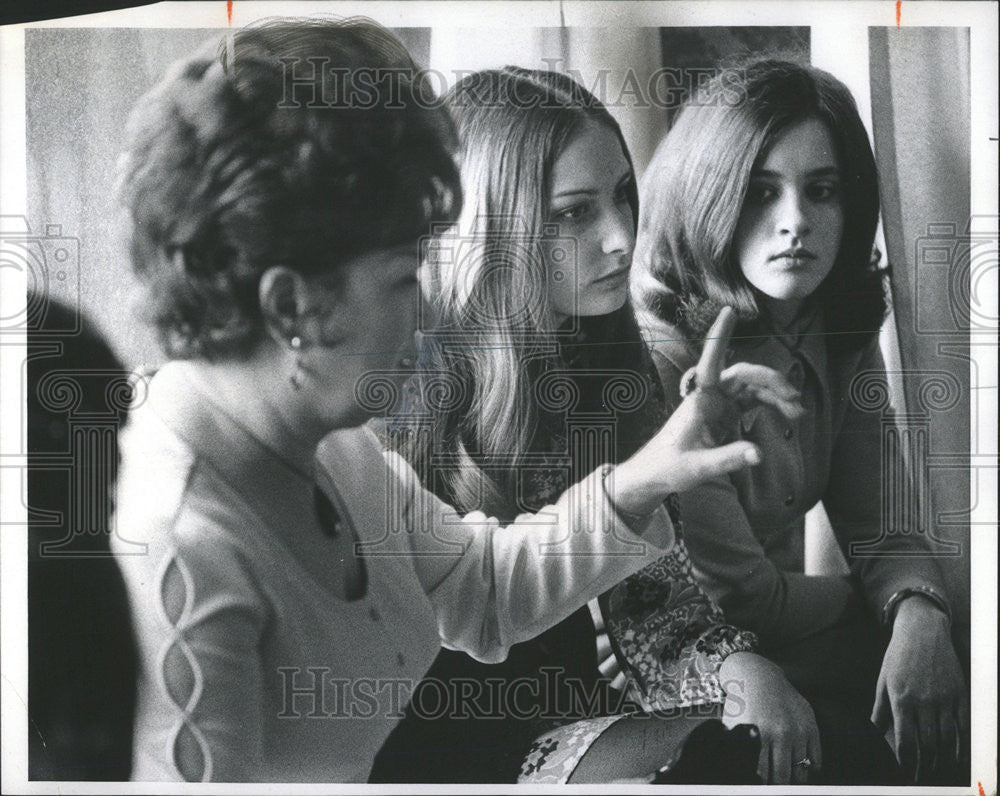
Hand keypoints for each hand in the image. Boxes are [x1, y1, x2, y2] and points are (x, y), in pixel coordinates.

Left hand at [613, 307, 802, 514]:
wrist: (657, 474)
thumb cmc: (669, 466)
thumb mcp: (698, 467)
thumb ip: (728, 459)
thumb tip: (759, 454)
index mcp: (699, 399)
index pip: (711, 361)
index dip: (720, 336)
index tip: (730, 311)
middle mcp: (710, 396)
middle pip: (743, 375)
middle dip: (771, 380)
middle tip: (795, 398)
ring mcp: (719, 404)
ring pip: (752, 388)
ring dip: (776, 395)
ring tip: (799, 412)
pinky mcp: (725, 414)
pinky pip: (752, 402)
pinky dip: (771, 405)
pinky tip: (788, 415)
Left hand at [719, 652, 820, 784]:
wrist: (760, 678)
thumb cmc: (743, 704)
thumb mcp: (733, 725)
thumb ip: (735, 748)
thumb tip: (737, 774)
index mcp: (757, 735)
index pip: (762, 775)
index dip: (760, 783)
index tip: (759, 785)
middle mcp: (780, 734)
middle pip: (782, 777)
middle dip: (776, 784)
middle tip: (773, 784)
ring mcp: (798, 731)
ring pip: (800, 772)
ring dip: (792, 779)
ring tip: (785, 777)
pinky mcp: (811, 727)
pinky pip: (815, 760)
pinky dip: (809, 769)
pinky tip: (799, 768)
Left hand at [871, 597, 967, 781]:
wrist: (923, 631)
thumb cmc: (898, 656)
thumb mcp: (883, 680)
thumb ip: (880, 709)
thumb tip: (873, 732)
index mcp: (901, 699)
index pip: (906, 742)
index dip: (907, 763)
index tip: (906, 774)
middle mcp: (924, 701)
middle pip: (928, 745)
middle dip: (925, 766)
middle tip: (921, 776)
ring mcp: (944, 698)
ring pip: (947, 740)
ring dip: (942, 759)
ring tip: (935, 770)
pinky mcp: (960, 694)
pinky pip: (963, 726)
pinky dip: (959, 745)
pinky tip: (954, 755)